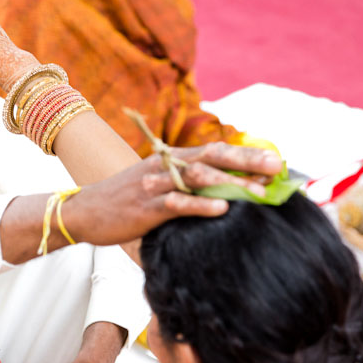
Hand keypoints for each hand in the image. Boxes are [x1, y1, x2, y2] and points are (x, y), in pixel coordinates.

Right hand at [64, 142, 283, 244]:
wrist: (84, 211)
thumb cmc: (124, 200)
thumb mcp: (155, 184)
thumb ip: (184, 183)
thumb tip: (222, 191)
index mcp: (170, 159)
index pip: (213, 151)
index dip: (245, 154)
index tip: (275, 160)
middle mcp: (165, 167)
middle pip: (211, 157)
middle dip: (246, 160)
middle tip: (278, 166)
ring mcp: (154, 186)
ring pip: (198, 178)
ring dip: (231, 183)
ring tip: (260, 191)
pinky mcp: (145, 208)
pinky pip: (176, 204)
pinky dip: (200, 205)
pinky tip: (222, 209)